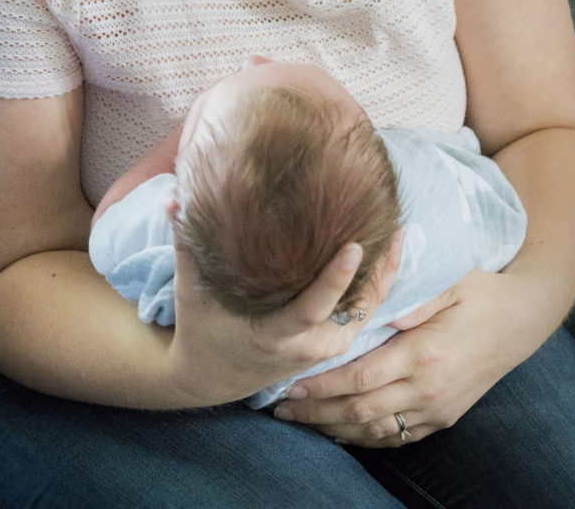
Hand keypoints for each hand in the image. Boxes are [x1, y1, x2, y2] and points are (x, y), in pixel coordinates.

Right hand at [166, 240, 385, 407]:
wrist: (211, 376)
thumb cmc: (203, 328)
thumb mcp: (191, 291)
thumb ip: (187, 245)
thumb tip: (176, 198)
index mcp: (275, 335)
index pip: (314, 308)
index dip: (336, 279)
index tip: (355, 246)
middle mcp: (308, 346)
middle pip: (356, 309)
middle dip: (379, 271)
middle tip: (395, 225)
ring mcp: (324, 348)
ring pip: (367, 311)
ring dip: (386, 274)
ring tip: (399, 229)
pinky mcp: (333, 343)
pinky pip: (364, 313)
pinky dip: (378, 285)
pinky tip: (388, 251)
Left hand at [273, 269, 533, 446]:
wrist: (521, 320)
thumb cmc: (479, 291)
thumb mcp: (450, 281)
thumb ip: (414, 294)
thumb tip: (383, 309)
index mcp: (423, 353)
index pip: (362, 377)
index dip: (324, 385)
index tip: (293, 383)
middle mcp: (428, 388)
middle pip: (361, 410)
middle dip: (317, 412)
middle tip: (282, 407)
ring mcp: (437, 408)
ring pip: (377, 430)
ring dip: (335, 428)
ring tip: (301, 421)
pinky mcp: (444, 417)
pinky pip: (398, 435)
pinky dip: (366, 436)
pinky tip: (341, 429)